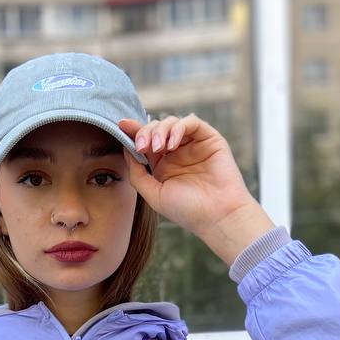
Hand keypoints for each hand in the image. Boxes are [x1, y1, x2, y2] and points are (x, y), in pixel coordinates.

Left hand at [117, 114, 274, 257]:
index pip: (146, 142)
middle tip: (142, 146)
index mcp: (163, 166)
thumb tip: (126, 148)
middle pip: (156, 129)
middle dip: (145, 133)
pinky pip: (191, 122)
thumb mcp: (153, 194)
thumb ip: (137, 173)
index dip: (133, 131)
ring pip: (172, 122)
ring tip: (158, 147)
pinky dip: (178, 128)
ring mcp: (193, 145)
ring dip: (160, 130)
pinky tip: (172, 144)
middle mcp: (177, 153)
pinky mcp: (209, 139)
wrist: (217, 216)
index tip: (122, 126)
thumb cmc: (187, 211)